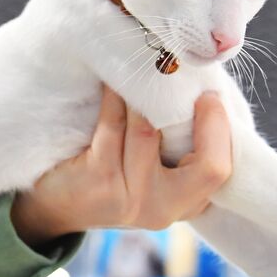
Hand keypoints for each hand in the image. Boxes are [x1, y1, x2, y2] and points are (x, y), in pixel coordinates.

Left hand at [10, 87, 232, 246]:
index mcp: (186, 204)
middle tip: (187, 83)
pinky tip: (112, 78)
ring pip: (148, 132)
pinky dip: (114, 96)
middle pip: (206, 167)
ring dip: (144, 94)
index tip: (210, 96)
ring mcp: (130, 199)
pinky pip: (112, 125)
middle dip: (204, 118)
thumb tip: (202, 85)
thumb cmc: (112, 173)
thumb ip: (183, 142)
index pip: (220, 171)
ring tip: (142, 67)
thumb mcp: (155, 169)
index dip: (220, 129)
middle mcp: (162, 209)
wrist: (56, 205)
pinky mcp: (98, 180)